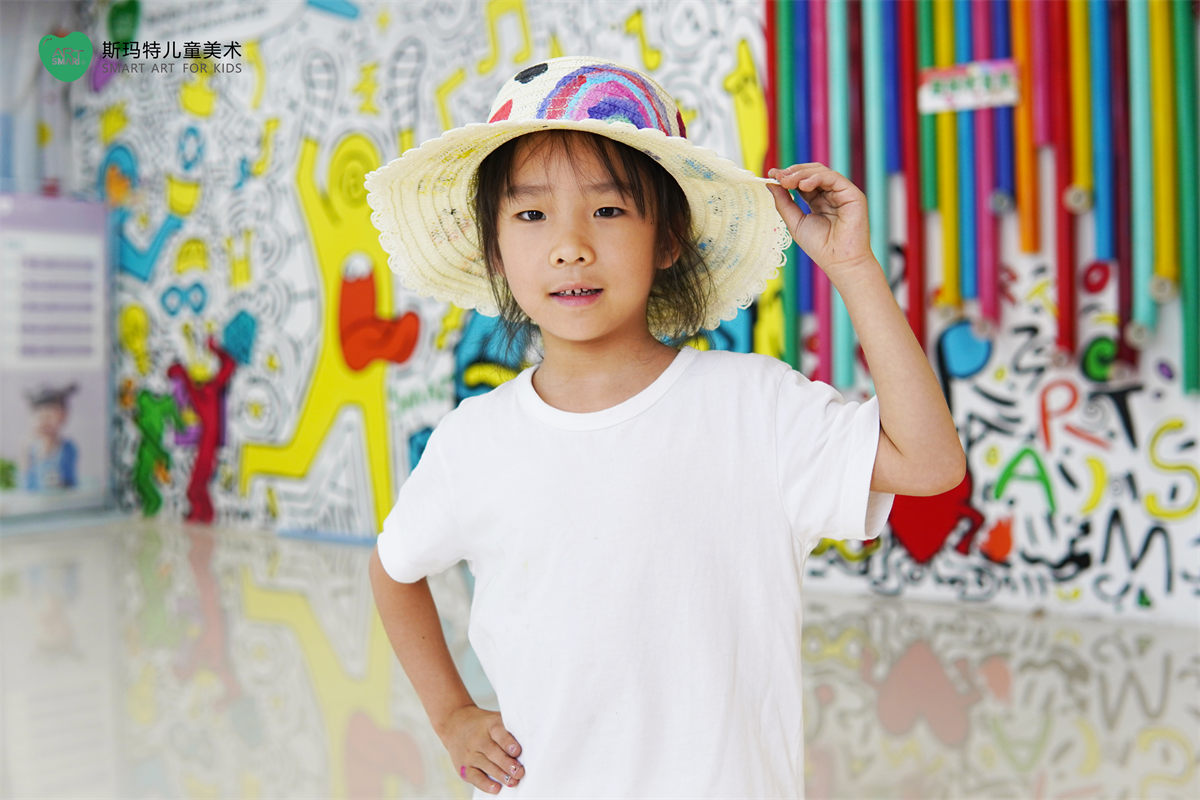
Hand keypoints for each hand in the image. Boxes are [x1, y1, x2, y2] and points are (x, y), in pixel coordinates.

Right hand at [438, 704, 523, 792]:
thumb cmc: (483, 725)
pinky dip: (485, 784)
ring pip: (486, 765)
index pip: (498, 733)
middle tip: (520, 772)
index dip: (508, 742)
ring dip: (501, 775)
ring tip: (513, 781)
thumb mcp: (494, 720)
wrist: (455, 725)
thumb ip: (509, 730)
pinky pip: (475, 777)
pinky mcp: (463, 767)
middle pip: (493, 752)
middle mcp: (478, 739)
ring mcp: (469, 754)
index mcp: (489, 725)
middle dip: (507, 763)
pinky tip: (496, 788)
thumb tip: (530, 744)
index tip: (517, 751)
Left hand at [766, 163, 873, 280]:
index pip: (802, 181)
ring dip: (801, 174)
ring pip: (821, 172)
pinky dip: (817, 178)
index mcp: (818, 200)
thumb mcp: (795, 222)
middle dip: (793, 172)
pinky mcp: (852, 194)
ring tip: (787, 182)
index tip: (771, 174)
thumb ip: (784, 202)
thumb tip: (771, 183)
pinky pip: (833, 178)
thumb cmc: (819, 246)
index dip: (787, 176)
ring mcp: (842, 193)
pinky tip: (803, 185)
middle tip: (778, 176)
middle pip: (811, 173)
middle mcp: (830, 194)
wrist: (839, 261)